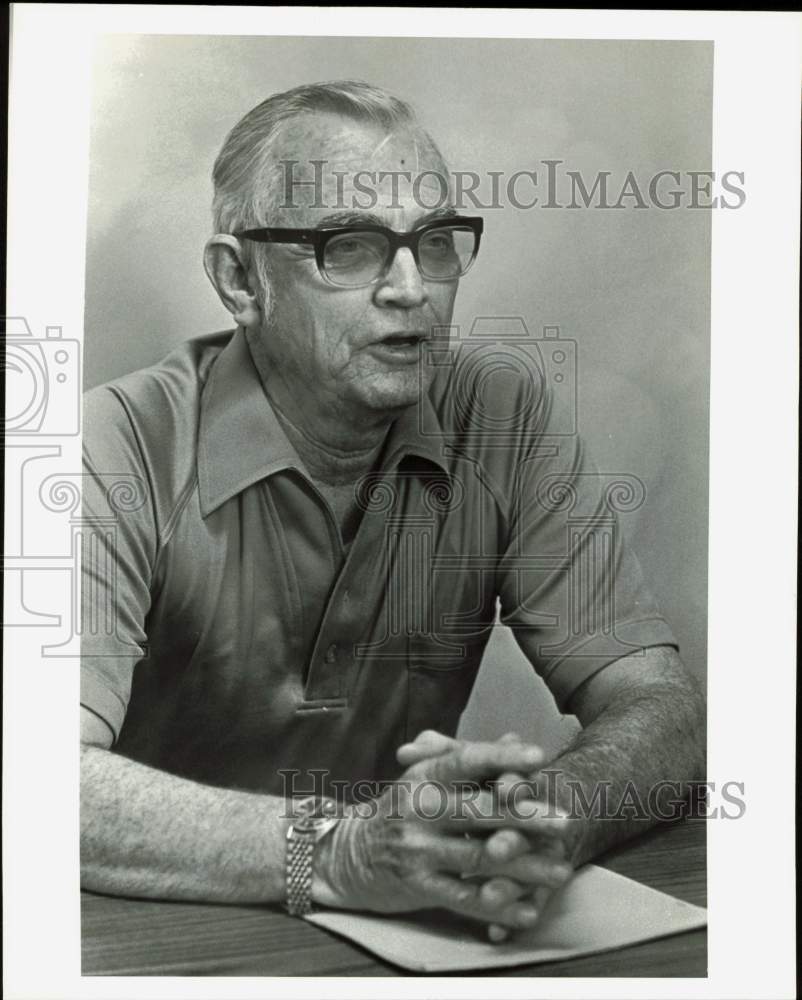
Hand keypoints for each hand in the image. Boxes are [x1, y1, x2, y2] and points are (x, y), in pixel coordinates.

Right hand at [396, 730, 576, 941]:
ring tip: (561, 869)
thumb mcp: (426, 777)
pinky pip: (465, 899)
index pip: (466, 762)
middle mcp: (419, 810)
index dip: (503, 758)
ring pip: (479, 858)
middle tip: (567, 820)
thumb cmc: (400, 810)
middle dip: (527, 816)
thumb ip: (470, 760)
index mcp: (423, 776)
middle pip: (480, 811)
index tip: (540, 756)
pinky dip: (499, 906)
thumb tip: (515, 738)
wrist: (346, 853)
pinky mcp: (417, 887)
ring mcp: (417, 850)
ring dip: (525, 866)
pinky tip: (529, 910)